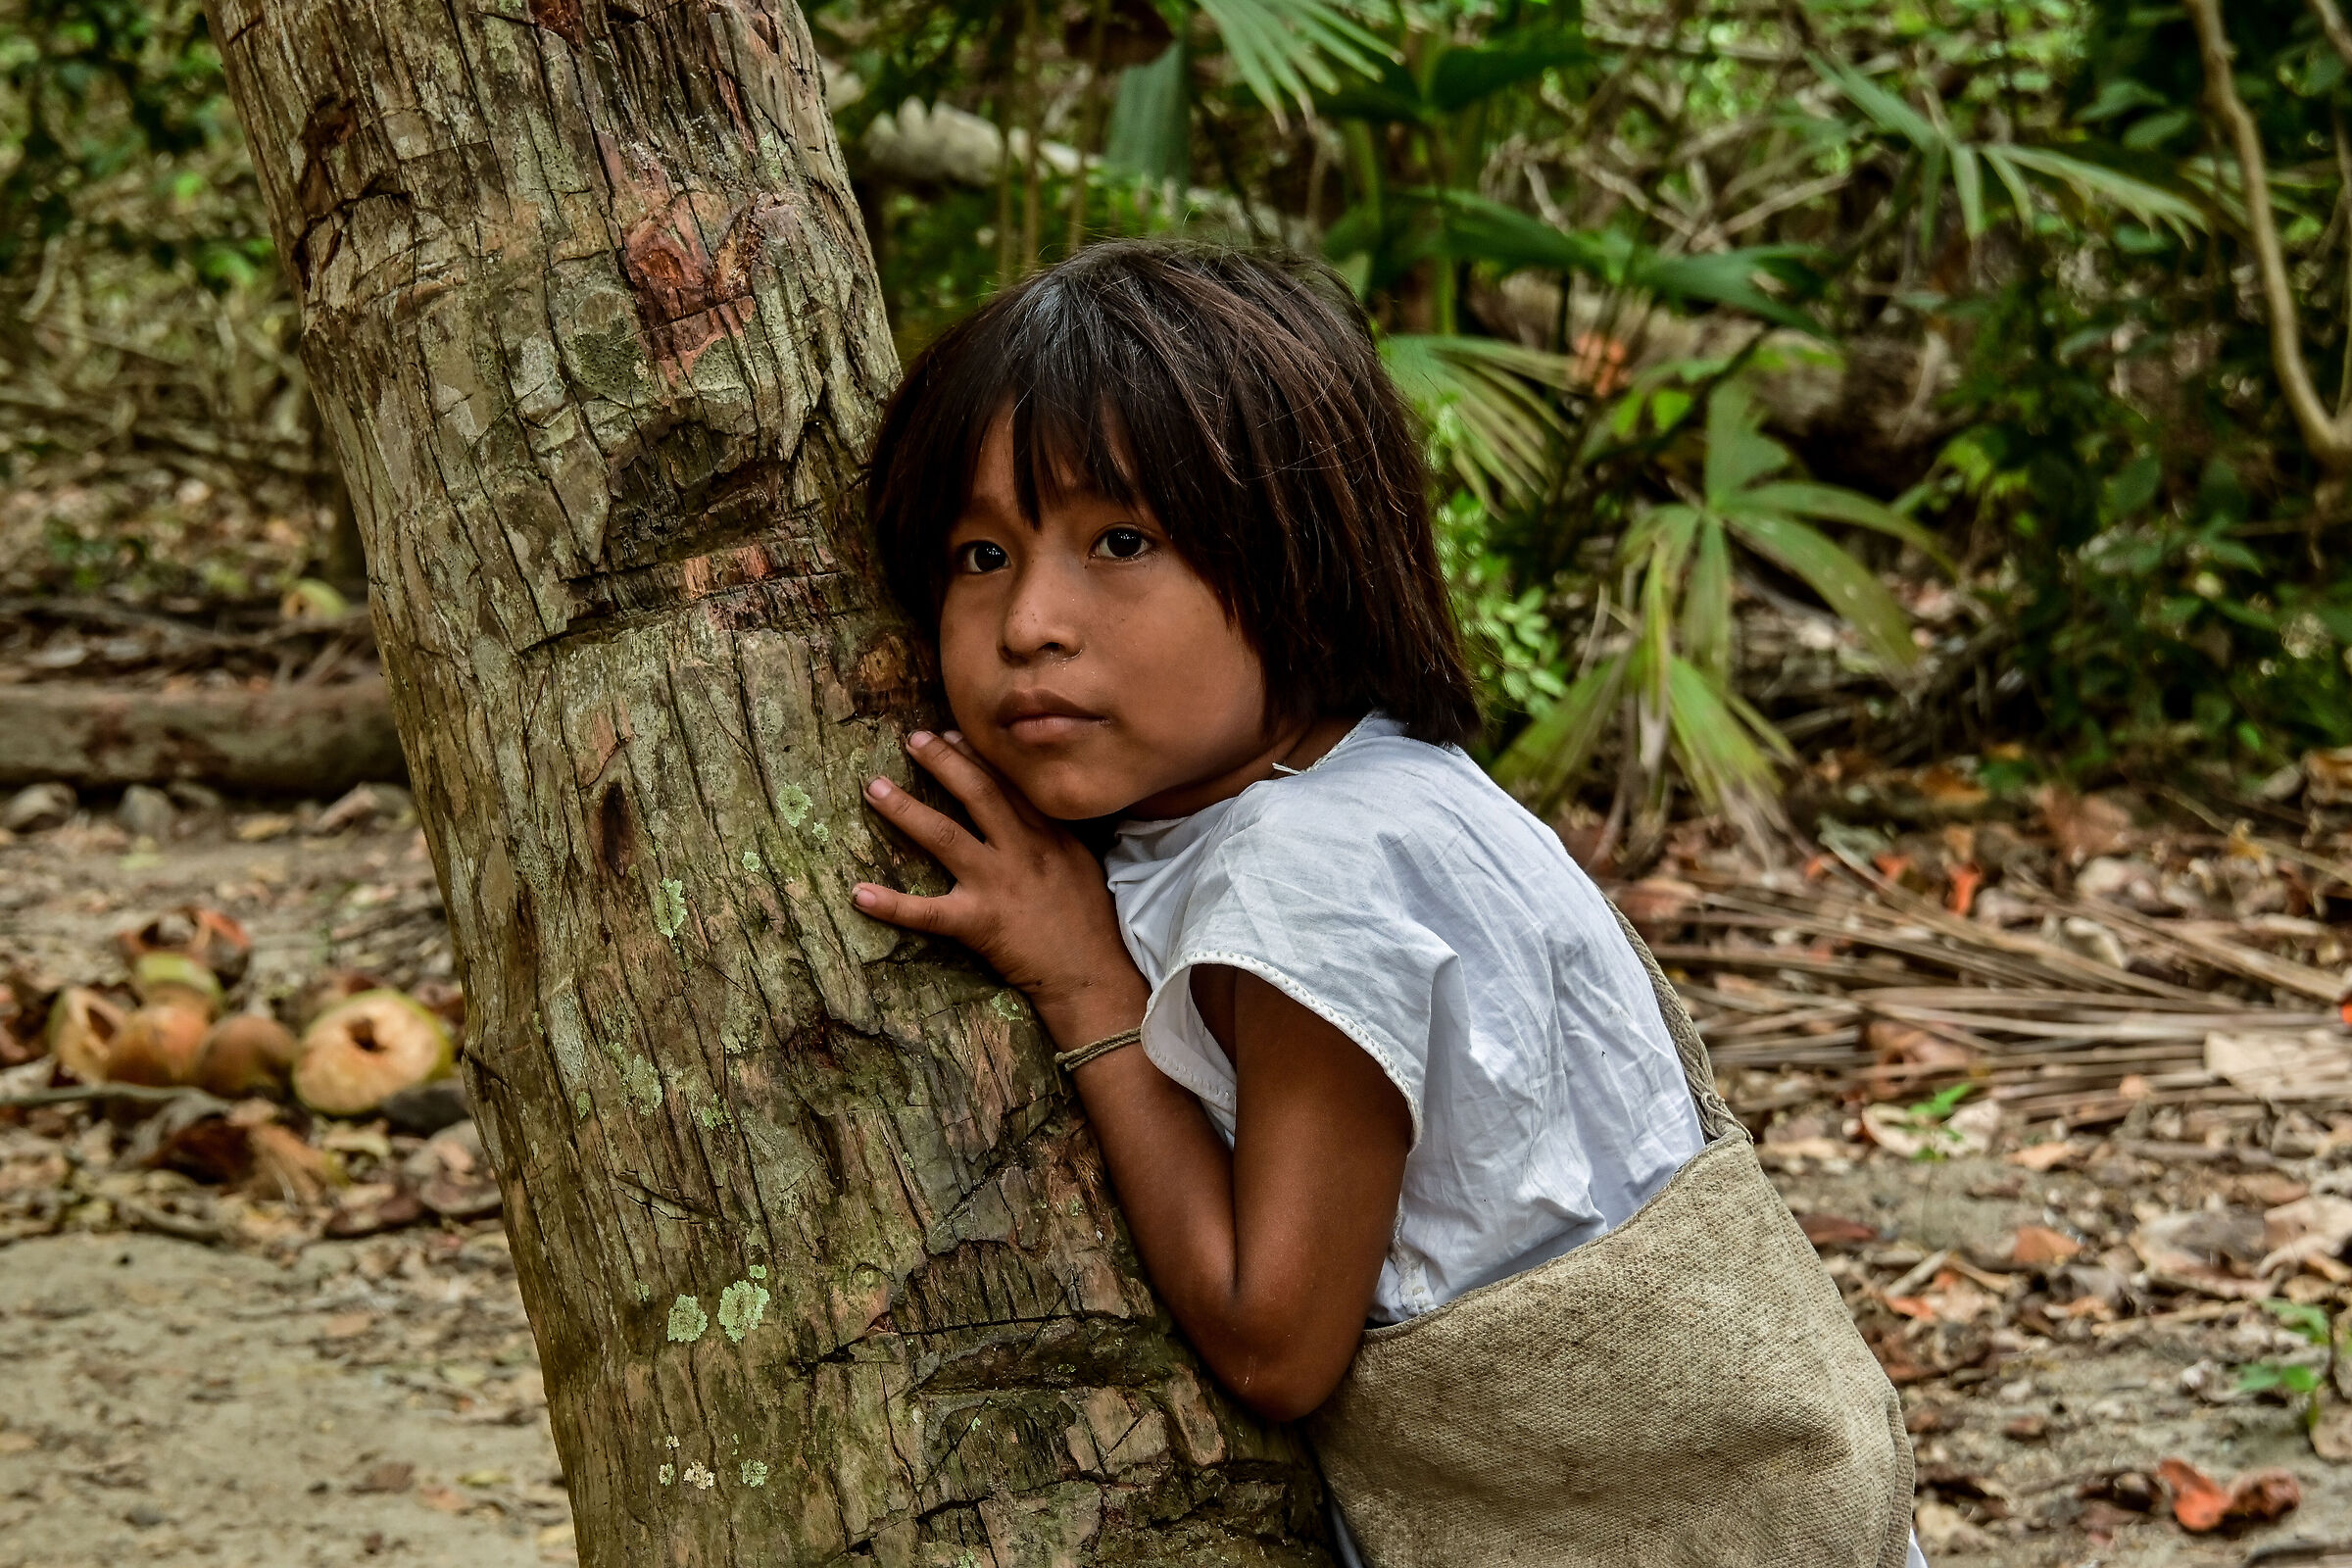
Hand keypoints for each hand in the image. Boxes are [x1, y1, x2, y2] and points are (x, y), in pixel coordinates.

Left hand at [853, 731, 1145, 1038]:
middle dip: (942, 762)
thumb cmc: (1090, 921)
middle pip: (977, 793)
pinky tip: (860, 894)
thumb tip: (1026, 805)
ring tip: (874, 788)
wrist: (1093, 975)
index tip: (951, 733)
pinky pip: (928, 912)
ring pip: (945, 837)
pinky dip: (892, 904)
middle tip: (912, 740)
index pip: (1009, 782)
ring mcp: (998, 883)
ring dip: (906, 810)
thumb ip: (1052, 832)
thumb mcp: (1081, 862)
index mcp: (1049, 833)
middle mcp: (1022, 850)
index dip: (977, 754)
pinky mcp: (980, 922)